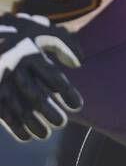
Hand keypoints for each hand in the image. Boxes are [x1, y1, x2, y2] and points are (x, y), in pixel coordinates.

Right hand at [0, 12, 83, 141]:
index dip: (67, 93)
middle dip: (50, 112)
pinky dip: (14, 127)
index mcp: (30, 52)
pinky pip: (3, 112)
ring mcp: (1, 79)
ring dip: (33, 124)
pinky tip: (26, 136)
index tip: (77, 106)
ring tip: (45, 134)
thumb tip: (78, 63)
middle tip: (61, 123)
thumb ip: (63, 42)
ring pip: (18, 108)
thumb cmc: (18, 33)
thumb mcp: (40, 29)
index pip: (53, 77)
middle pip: (36, 96)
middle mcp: (14, 67)